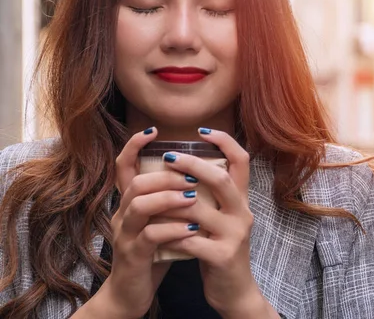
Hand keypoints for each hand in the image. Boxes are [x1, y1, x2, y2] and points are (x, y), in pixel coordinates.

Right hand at [89, 128, 200, 317]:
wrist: (132, 293)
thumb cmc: (153, 252)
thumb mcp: (161, 220)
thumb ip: (171, 199)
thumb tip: (200, 174)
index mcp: (130, 203)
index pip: (124, 166)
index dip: (134, 146)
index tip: (153, 130)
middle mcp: (123, 214)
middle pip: (136, 182)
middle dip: (166, 175)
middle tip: (191, 176)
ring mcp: (125, 235)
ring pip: (139, 205)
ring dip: (169, 198)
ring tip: (192, 197)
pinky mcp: (133, 256)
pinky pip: (151, 236)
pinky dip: (174, 229)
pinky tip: (192, 229)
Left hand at [158, 128, 270, 317]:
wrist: (234, 292)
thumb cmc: (220, 249)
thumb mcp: (221, 219)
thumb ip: (210, 197)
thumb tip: (186, 168)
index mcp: (241, 200)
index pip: (242, 161)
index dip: (224, 141)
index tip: (202, 130)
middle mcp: (242, 213)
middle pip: (221, 179)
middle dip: (193, 164)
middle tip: (169, 158)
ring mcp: (234, 234)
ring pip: (199, 209)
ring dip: (171, 201)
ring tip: (151, 197)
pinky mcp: (222, 256)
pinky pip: (189, 240)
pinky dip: (169, 234)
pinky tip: (155, 233)